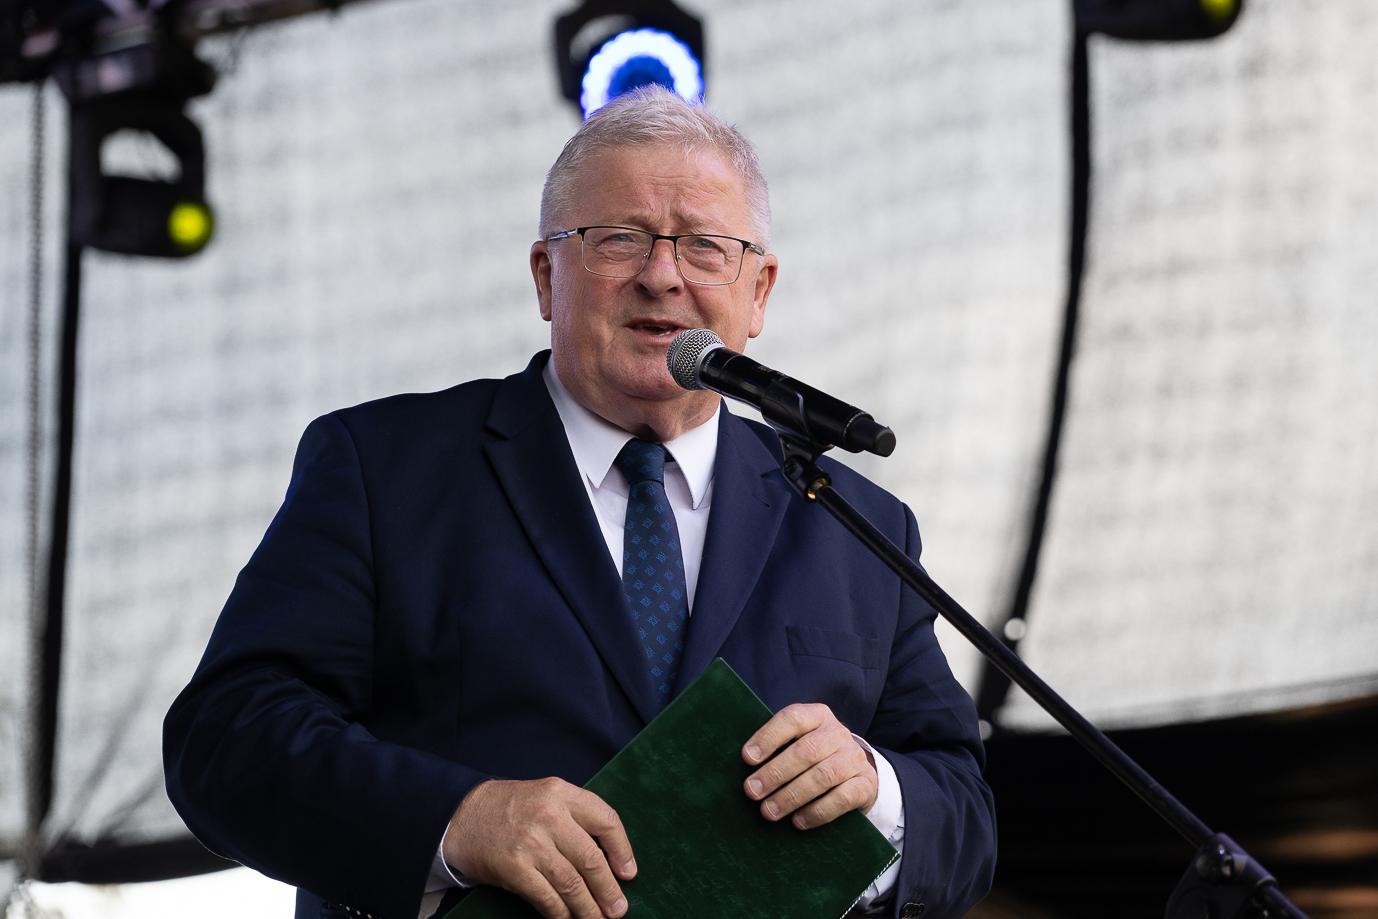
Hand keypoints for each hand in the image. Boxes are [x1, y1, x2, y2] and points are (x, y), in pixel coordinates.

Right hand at [443, 777, 636, 918]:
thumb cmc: (512, 809)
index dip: (623, 850)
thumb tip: (610, 859)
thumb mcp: (547, 796)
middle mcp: (549, 815)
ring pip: (571, 882)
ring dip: (588, 907)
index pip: (606, 821)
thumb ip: (576, 818)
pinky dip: (561, 913)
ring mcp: (531, 842)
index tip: (629, 873)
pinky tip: (568, 918)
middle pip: (591, 858)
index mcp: (562, 793)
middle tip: (618, 909)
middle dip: (608, 889)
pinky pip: (546, 897)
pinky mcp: (514, 867)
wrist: (463, 814)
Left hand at [741, 703, 878, 829]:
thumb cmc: (815, 758)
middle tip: (752, 792)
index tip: (747, 758)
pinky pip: (841, 798)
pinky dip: (817, 812)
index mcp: (818, 716)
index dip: (769, 737)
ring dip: (791, 796)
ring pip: (822, 776)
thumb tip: (746, 766)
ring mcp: (854, 758)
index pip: (793, 718)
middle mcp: (838, 733)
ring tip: (769, 811)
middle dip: (775, 773)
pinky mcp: (865, 784)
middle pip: (806, 751)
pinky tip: (798, 821)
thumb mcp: (799, 742)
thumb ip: (778, 748)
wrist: (857, 773)